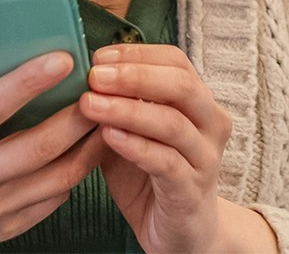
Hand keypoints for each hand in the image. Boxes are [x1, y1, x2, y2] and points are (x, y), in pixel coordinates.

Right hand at [0, 51, 106, 252]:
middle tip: (100, 88)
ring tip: (106, 116)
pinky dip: (75, 172)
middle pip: (36, 146)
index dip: (27, 82)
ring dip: (88, 144)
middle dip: (76, 115)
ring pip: (55, 177)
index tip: (62, 59)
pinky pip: (52, 199)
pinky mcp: (6, 228)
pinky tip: (86, 149)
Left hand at [80, 44, 275, 252]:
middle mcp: (210, 124)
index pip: (175, 62)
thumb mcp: (131, 133)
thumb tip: (78, 74)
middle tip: (94, 76)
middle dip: (134, 75)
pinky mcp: (191, 191)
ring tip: (90, 104)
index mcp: (198, 102)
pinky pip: (166, 162)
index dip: (137, 54)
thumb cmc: (152, 176)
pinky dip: (136, 145)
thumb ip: (116, 106)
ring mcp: (204, 159)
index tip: (99, 56)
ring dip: (127, 109)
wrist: (179, 233)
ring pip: (172, 123)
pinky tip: (109, 136)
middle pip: (181, 85)